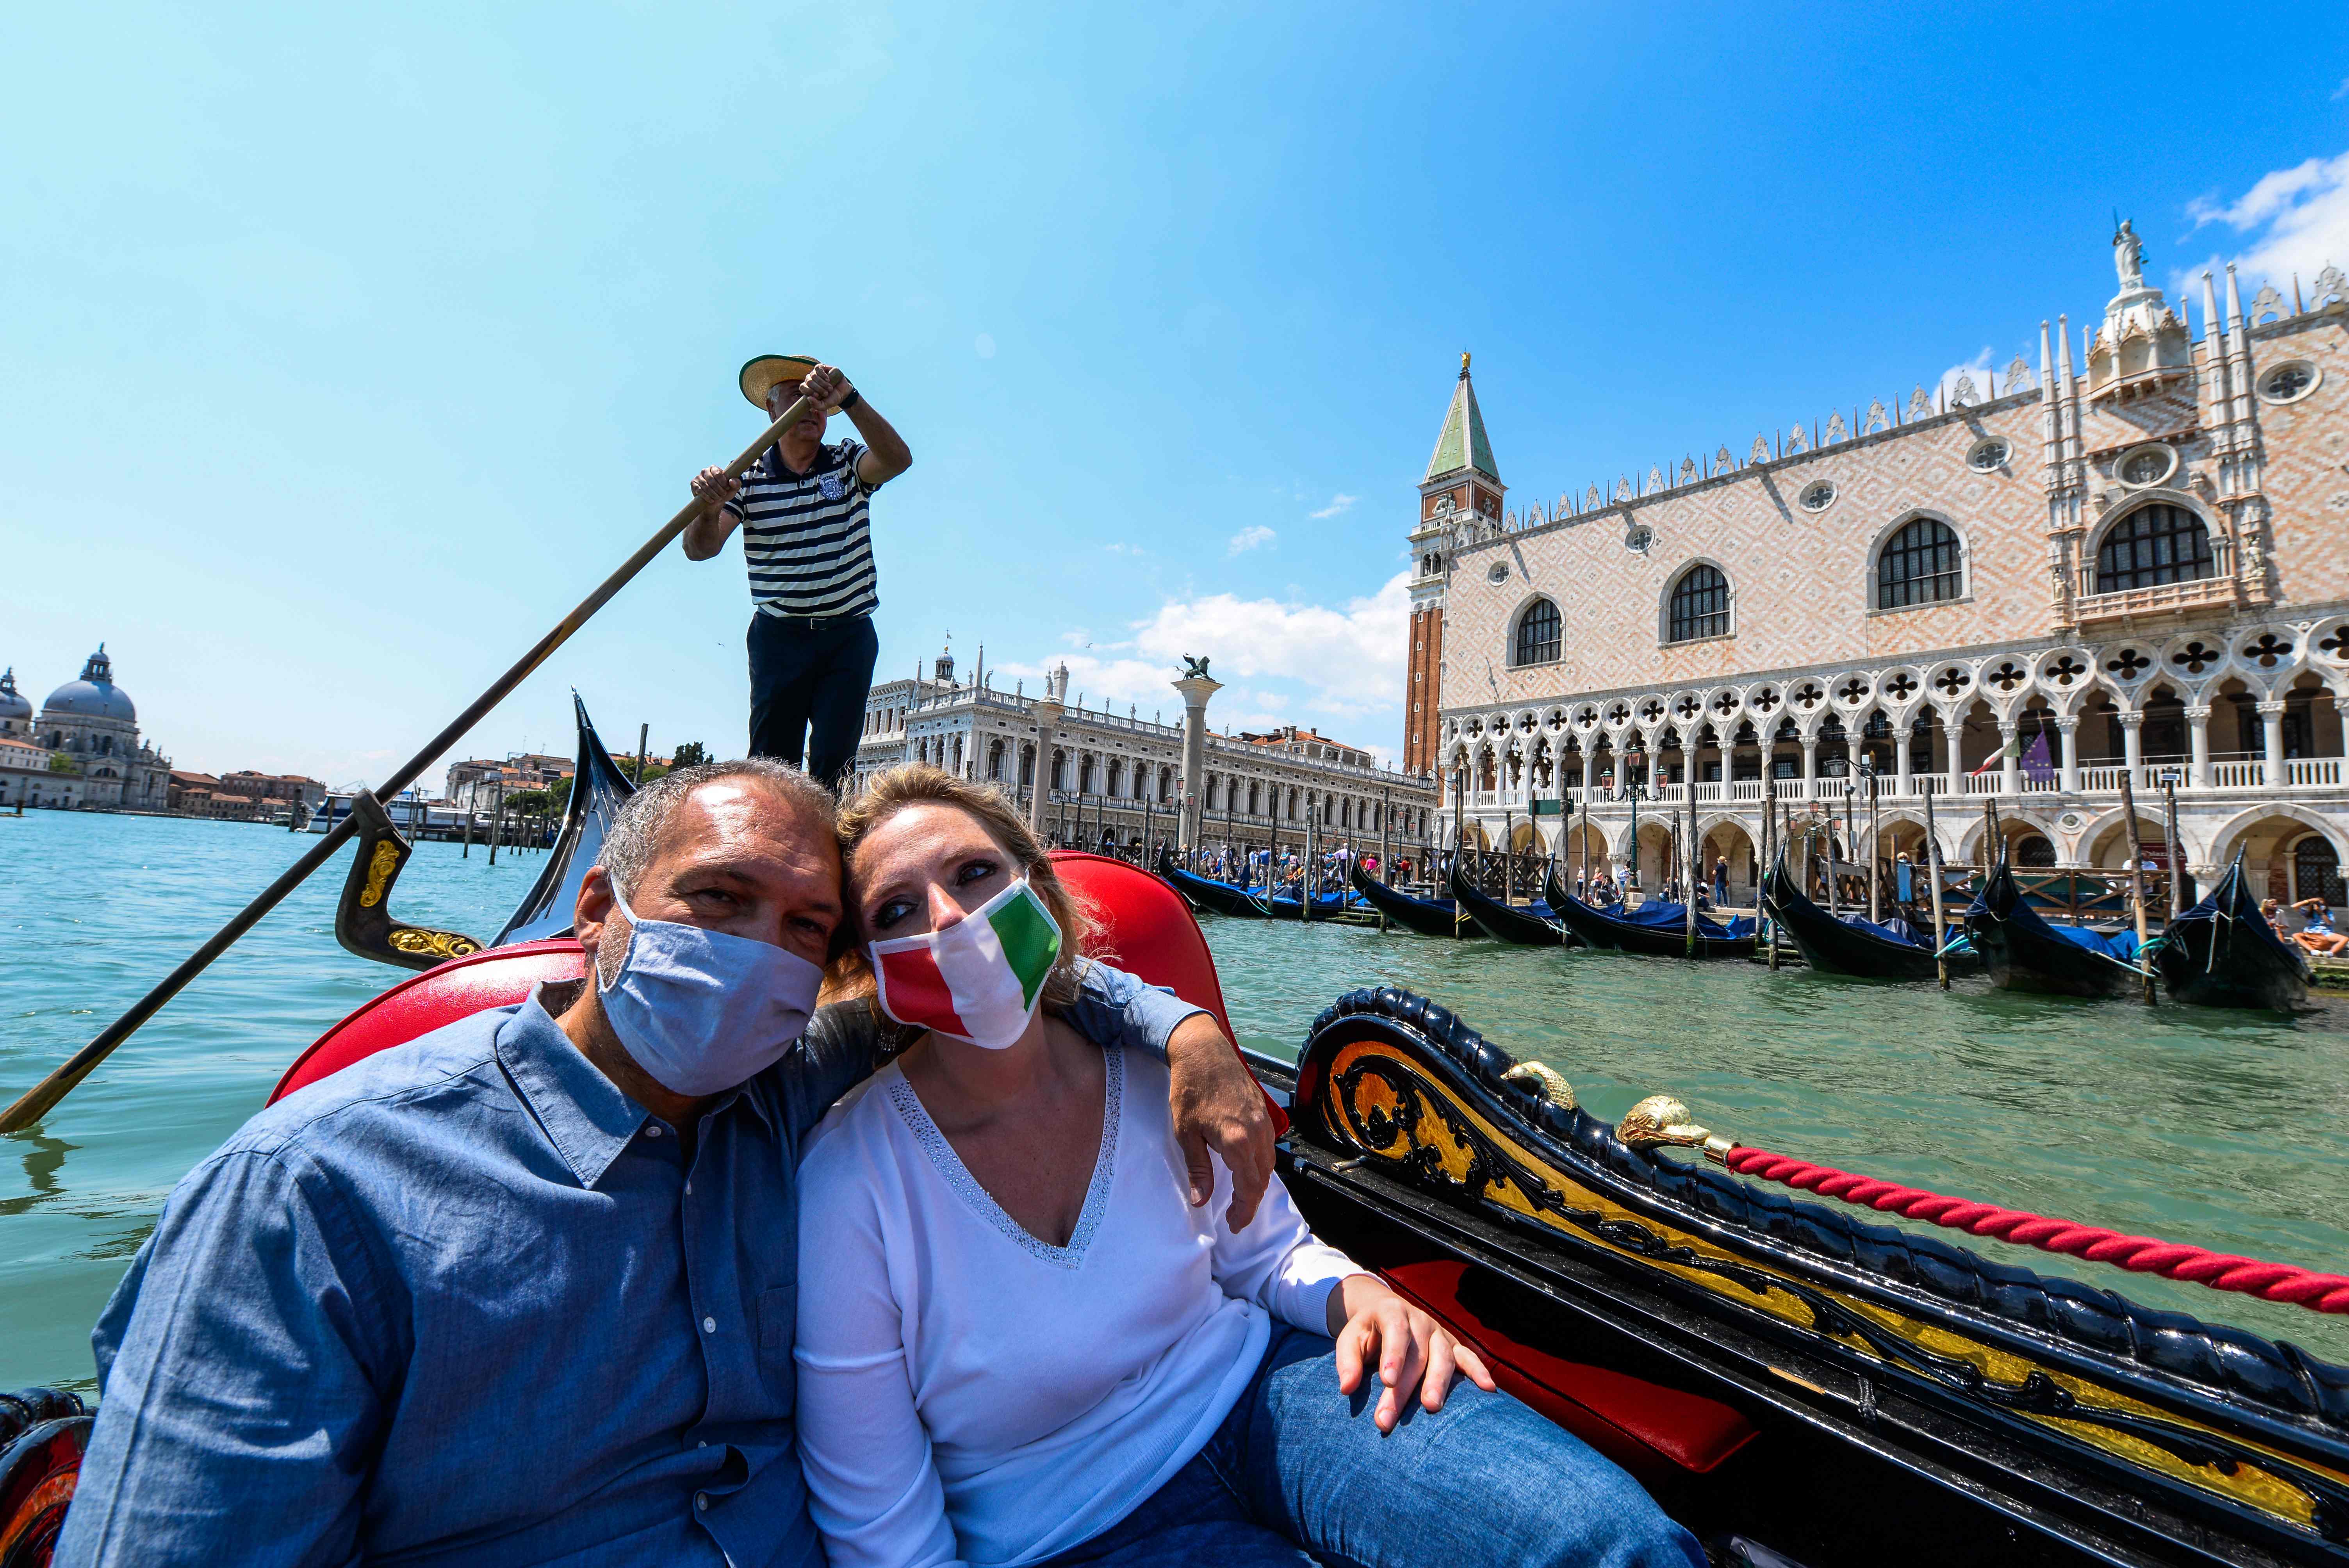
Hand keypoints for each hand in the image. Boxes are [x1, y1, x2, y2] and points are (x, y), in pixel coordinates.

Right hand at [690, 465, 739, 507]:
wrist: (714, 503)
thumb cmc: (724, 493)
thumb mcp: (733, 490)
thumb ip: (736, 484)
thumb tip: (731, 481)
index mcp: (714, 468)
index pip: (718, 473)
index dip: (723, 482)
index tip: (727, 488)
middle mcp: (704, 471)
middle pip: (711, 479)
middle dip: (718, 488)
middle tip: (723, 494)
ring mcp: (698, 477)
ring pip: (705, 485)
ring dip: (713, 493)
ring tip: (718, 498)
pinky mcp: (693, 485)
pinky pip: (699, 490)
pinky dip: (706, 496)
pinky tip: (711, 500)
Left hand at [799, 363, 852, 411]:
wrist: (843, 392)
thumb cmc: (832, 398)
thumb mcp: (825, 405)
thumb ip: (816, 405)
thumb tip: (809, 398)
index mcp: (808, 388)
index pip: (802, 387)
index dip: (808, 391)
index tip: (818, 396)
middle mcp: (811, 380)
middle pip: (808, 381)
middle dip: (818, 388)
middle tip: (826, 393)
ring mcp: (815, 373)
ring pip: (813, 375)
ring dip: (822, 383)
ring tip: (830, 388)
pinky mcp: (822, 367)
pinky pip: (817, 368)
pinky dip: (822, 375)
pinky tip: (828, 379)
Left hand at [1164, 1013, 1273, 1230]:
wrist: (1203, 1051)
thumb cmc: (1190, 1090)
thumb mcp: (1185, 1133)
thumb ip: (1198, 1169)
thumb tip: (1201, 1202)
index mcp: (1237, 1142)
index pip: (1249, 1188)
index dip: (1244, 1211)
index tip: (1234, 1225)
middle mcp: (1257, 1133)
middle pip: (1263, 1179)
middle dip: (1250, 1202)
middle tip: (1236, 1217)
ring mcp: (1263, 1121)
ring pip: (1269, 1163)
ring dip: (1257, 1183)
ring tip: (1241, 1197)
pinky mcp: (1263, 1112)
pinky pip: (1269, 1146)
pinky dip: (1261, 1164)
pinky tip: (1248, 1168)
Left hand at [1327, 1274, 1495, 1433]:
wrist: (1386, 1312)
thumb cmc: (1367, 1332)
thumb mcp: (1350, 1338)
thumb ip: (1348, 1360)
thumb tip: (1347, 1388)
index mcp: (1392, 1312)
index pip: (1395, 1331)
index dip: (1393, 1355)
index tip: (1387, 1380)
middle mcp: (1419, 1320)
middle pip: (1416, 1354)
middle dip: (1403, 1388)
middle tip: (1388, 1418)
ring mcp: (1439, 1333)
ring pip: (1443, 1357)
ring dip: (1439, 1382)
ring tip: (1431, 1407)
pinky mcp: (1452, 1346)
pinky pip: (1468, 1357)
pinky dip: (1478, 1371)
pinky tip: (1487, 1389)